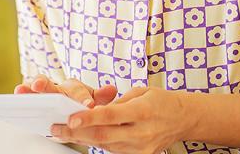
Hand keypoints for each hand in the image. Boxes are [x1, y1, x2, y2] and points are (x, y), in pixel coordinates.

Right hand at [14, 74, 117, 108]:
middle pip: (51, 84)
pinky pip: (24, 97)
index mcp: (74, 88)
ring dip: (28, 88)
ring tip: (19, 90)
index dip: (82, 99)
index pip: (78, 91)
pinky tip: (10, 100)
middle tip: (39, 85)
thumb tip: (111, 90)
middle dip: (45, 84)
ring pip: (34, 87)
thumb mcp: (95, 100)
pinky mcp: (31, 99)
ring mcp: (42, 92)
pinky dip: (19, 97)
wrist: (70, 106)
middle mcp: (56, 87)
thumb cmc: (82, 102)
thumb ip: (101, 97)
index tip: (88, 106)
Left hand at [50, 86, 192, 153]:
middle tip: (56, 127)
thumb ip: (116, 102)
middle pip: (103, 135)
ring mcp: (140, 148)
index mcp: (143, 111)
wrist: (183, 119)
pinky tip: (82, 137)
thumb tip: (93, 109)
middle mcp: (141, 132)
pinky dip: (96, 143)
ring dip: (82, 139)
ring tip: (62, 131)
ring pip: (104, 145)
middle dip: (76, 132)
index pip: (111, 116)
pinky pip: (112, 150)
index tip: (71, 118)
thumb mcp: (140, 92)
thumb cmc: (161, 102)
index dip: (89, 118)